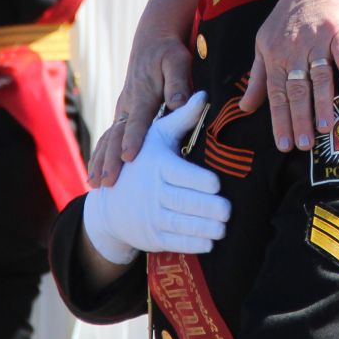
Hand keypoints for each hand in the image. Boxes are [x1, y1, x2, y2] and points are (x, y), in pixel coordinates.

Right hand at [81, 92, 230, 263]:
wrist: (110, 202)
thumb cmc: (141, 161)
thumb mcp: (157, 136)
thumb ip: (182, 118)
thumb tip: (202, 94)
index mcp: (156, 166)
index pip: (179, 174)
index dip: (198, 181)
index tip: (217, 185)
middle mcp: (151, 192)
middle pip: (183, 202)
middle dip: (207, 208)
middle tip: (228, 209)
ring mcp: (150, 216)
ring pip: (180, 224)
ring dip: (204, 228)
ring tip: (224, 227)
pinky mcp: (151, 237)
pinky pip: (174, 242)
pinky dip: (192, 244)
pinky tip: (211, 242)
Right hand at [97, 25, 194, 182]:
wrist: (152, 43)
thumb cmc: (168, 53)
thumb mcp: (177, 61)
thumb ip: (178, 82)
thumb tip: (179, 102)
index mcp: (142, 94)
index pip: (137, 120)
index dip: (133, 139)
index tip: (129, 158)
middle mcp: (127, 104)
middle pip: (116, 134)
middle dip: (109, 159)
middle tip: (106, 182)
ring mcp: (122, 109)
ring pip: (108, 137)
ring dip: (100, 160)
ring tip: (92, 184)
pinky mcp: (122, 114)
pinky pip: (108, 136)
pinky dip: (99, 154)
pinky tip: (93, 173)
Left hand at [242, 0, 338, 154]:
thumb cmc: (288, 17)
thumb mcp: (263, 43)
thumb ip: (257, 77)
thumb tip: (245, 108)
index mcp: (273, 55)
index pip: (275, 94)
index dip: (279, 120)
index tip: (284, 145)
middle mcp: (293, 49)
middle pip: (296, 89)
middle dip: (299, 119)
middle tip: (304, 145)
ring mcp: (316, 40)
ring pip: (319, 77)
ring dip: (322, 103)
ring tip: (326, 129)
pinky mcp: (338, 32)